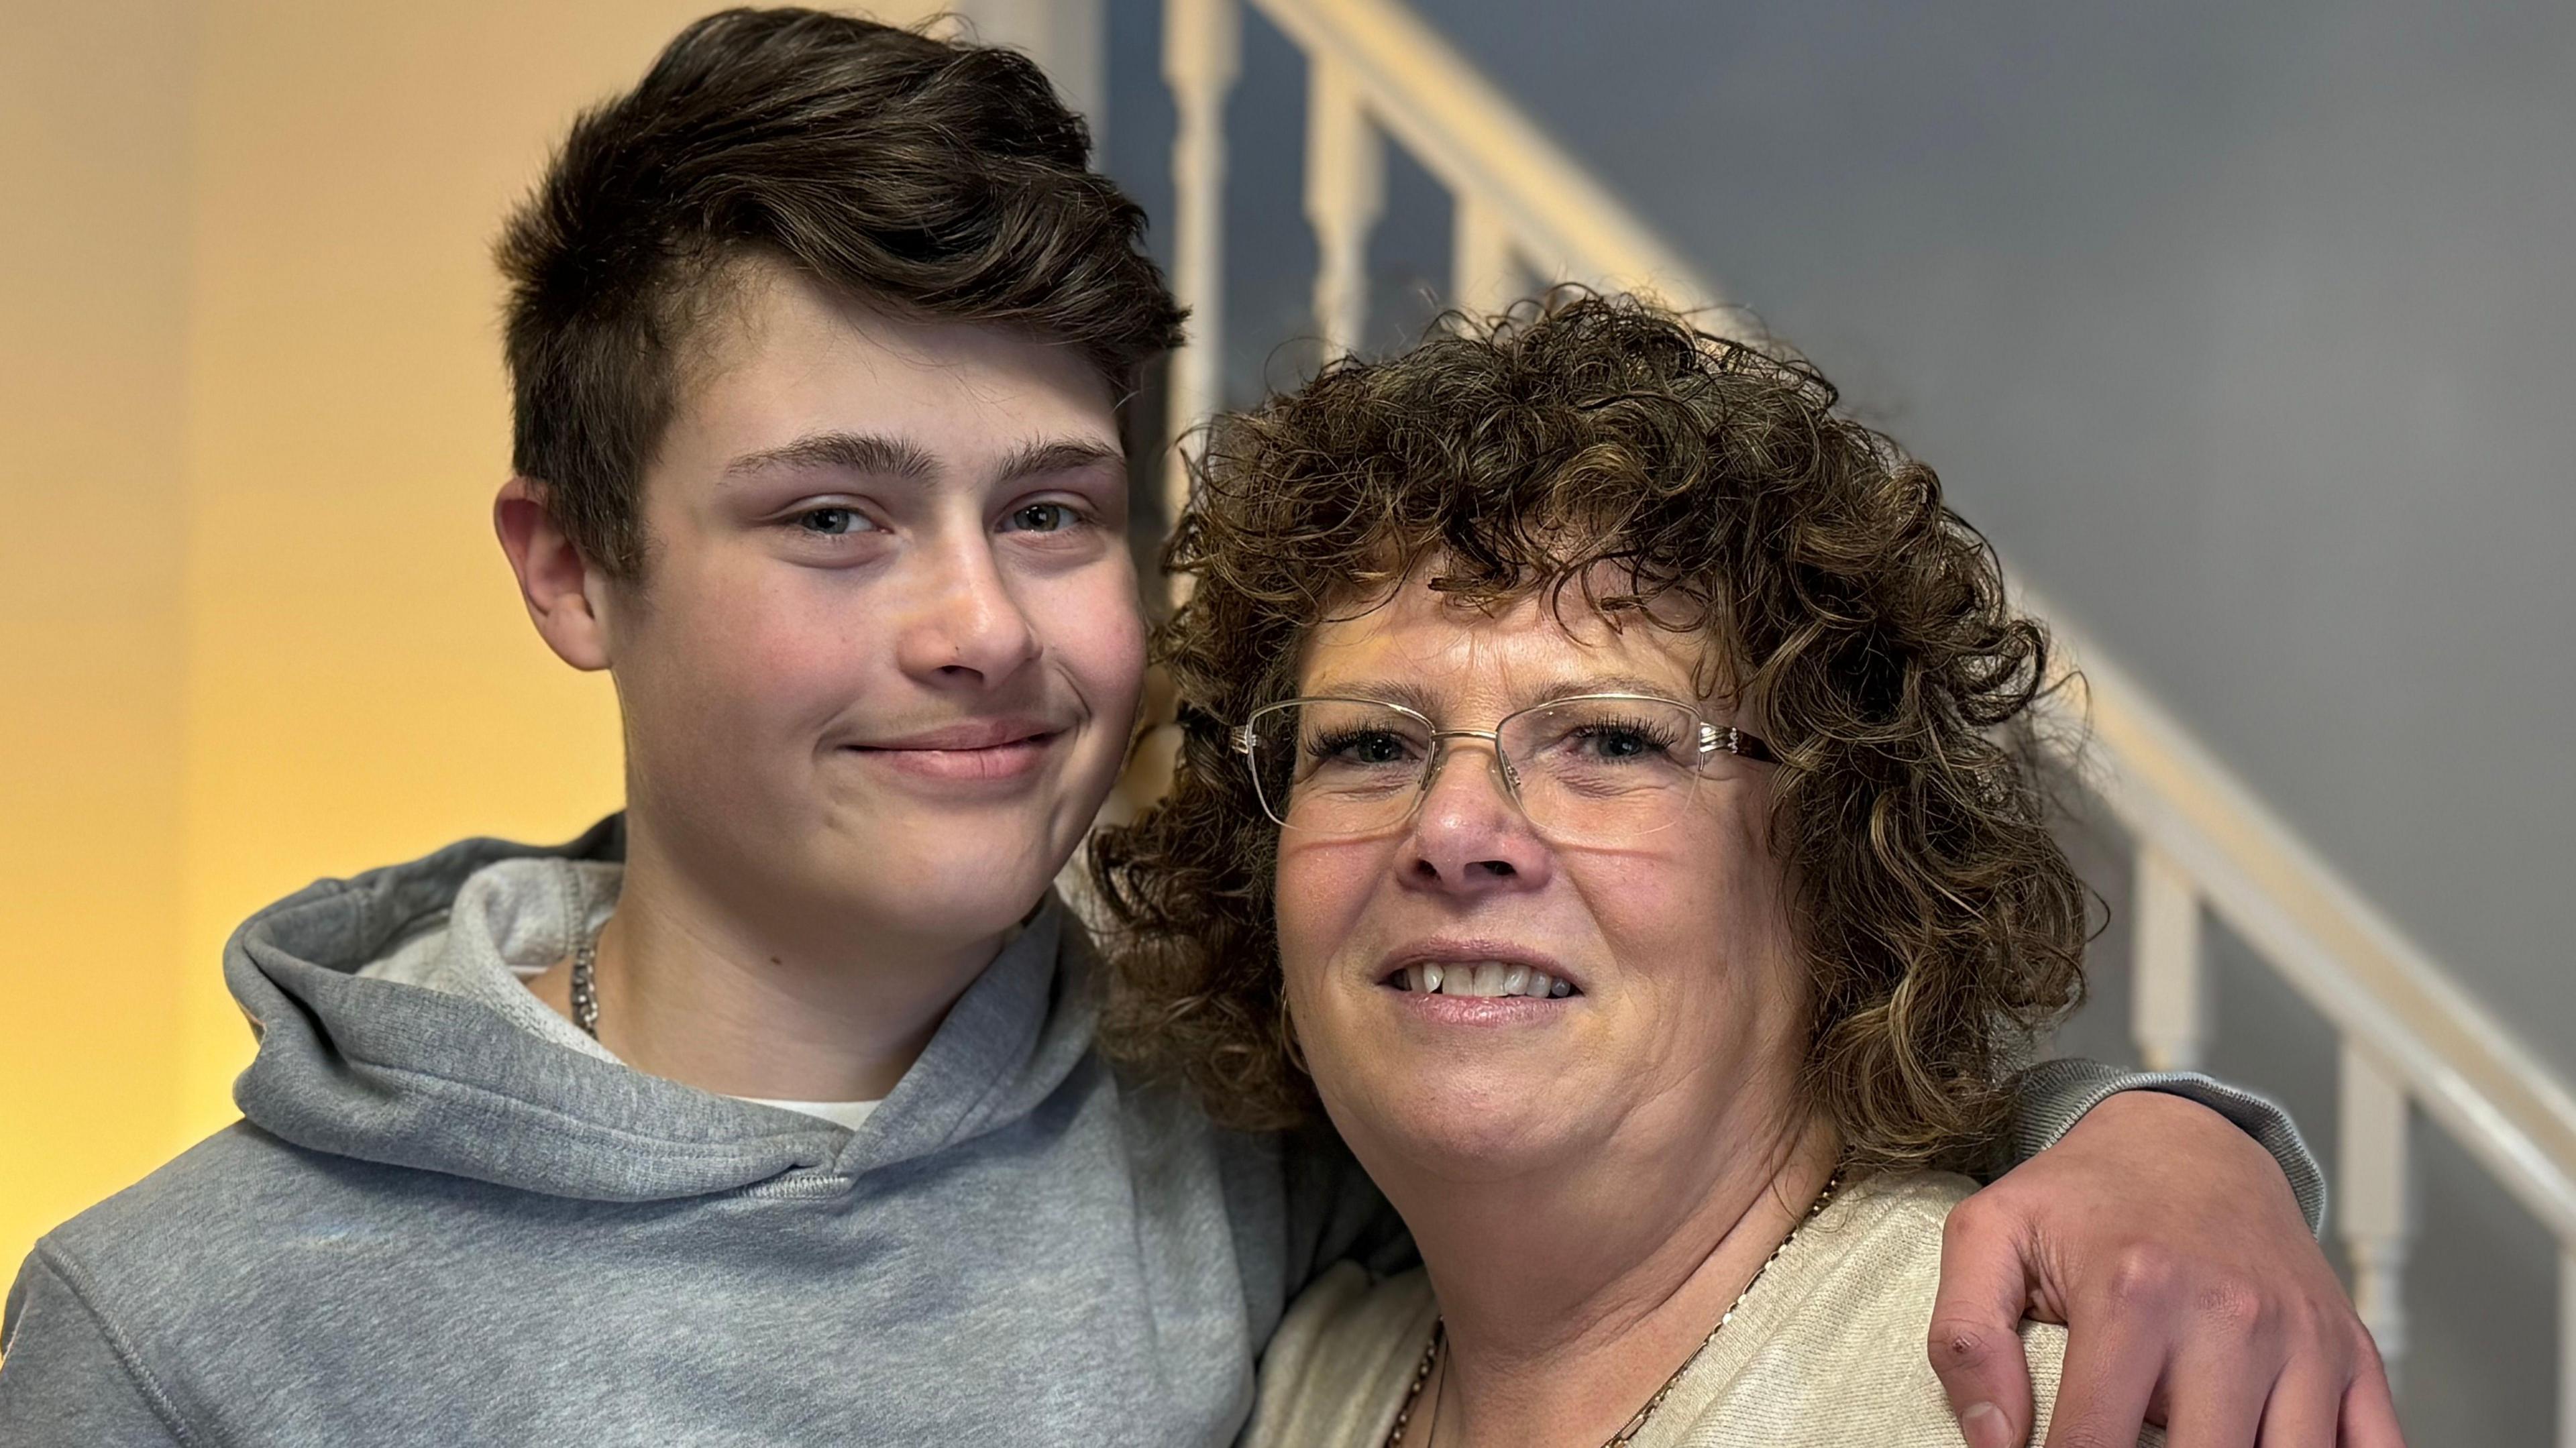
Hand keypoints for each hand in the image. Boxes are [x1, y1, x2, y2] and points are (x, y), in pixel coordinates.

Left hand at [1927, 1089, 2402, 1447]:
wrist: (2187, 1140)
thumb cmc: (2084, 1197)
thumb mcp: (1990, 1235)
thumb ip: (1965, 1338)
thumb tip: (1990, 1439)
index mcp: (2135, 1293)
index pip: (2094, 1446)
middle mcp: (2232, 1318)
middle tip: (2125, 1445)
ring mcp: (2303, 1339)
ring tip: (2178, 1439)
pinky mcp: (2351, 1352)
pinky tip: (2267, 1444)